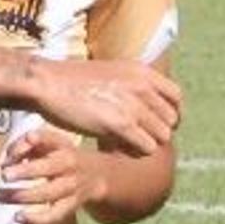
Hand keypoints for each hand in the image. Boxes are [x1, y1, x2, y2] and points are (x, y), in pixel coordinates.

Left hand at [0, 124, 96, 223]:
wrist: (97, 175)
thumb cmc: (62, 156)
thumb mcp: (49, 143)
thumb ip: (25, 147)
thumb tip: (5, 162)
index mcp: (63, 146)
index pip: (47, 139)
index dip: (30, 142)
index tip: (16, 147)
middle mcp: (69, 165)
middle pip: (48, 168)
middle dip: (26, 171)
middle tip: (4, 175)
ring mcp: (72, 186)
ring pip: (49, 193)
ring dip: (24, 195)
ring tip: (0, 196)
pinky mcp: (72, 205)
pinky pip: (56, 214)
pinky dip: (37, 219)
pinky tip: (19, 217)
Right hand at [24, 58, 182, 156]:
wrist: (47, 83)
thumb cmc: (74, 80)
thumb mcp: (113, 71)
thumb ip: (135, 85)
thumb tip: (150, 103)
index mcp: (143, 72)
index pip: (177, 97)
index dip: (171, 113)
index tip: (158, 123)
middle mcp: (143, 87)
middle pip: (171, 121)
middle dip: (157, 131)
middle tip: (137, 137)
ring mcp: (133, 106)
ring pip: (162, 137)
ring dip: (146, 143)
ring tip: (126, 143)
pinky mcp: (120, 125)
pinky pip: (147, 147)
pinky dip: (135, 152)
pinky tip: (118, 148)